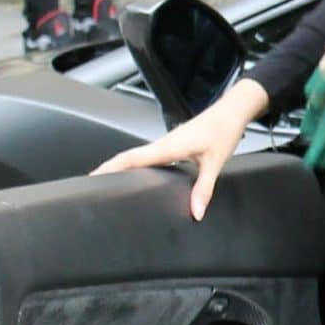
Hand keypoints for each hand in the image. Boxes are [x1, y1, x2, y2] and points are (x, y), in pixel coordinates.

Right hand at [90, 80, 269, 220]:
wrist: (232, 112)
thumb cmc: (224, 131)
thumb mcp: (215, 163)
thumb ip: (204, 189)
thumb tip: (195, 211)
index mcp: (169, 146)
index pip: (133, 158)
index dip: (111, 167)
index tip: (93, 177)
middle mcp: (164, 144)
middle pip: (129, 158)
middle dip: (109, 169)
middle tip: (93, 185)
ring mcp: (167, 143)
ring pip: (138, 157)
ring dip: (122, 167)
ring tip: (109, 183)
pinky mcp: (173, 145)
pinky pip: (150, 156)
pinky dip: (137, 165)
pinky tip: (138, 175)